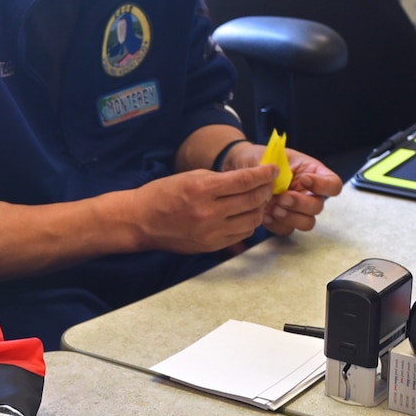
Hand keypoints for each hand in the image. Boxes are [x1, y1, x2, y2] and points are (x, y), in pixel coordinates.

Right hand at [127, 165, 275, 253]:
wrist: (142, 221)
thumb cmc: (163, 194)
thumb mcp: (191, 177)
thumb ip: (220, 179)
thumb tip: (248, 179)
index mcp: (203, 190)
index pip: (245, 180)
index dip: (264, 174)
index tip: (273, 169)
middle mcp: (209, 212)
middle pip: (252, 200)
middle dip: (266, 189)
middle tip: (269, 183)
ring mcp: (211, 232)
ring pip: (252, 220)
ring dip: (260, 208)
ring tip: (258, 199)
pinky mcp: (211, 246)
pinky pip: (241, 235)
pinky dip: (248, 223)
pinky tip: (246, 215)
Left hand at [220, 141, 342, 235]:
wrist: (245, 169)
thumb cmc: (262, 159)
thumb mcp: (270, 154)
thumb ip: (276, 165)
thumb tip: (276, 177)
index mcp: (313, 173)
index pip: (333, 184)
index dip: (323, 185)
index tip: (304, 179)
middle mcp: (309, 193)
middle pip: (318, 207)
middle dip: (300, 204)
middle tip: (283, 197)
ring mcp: (298, 209)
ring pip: (307, 223)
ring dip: (291, 217)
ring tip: (274, 208)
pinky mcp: (285, 220)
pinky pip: (287, 229)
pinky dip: (277, 224)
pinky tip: (266, 215)